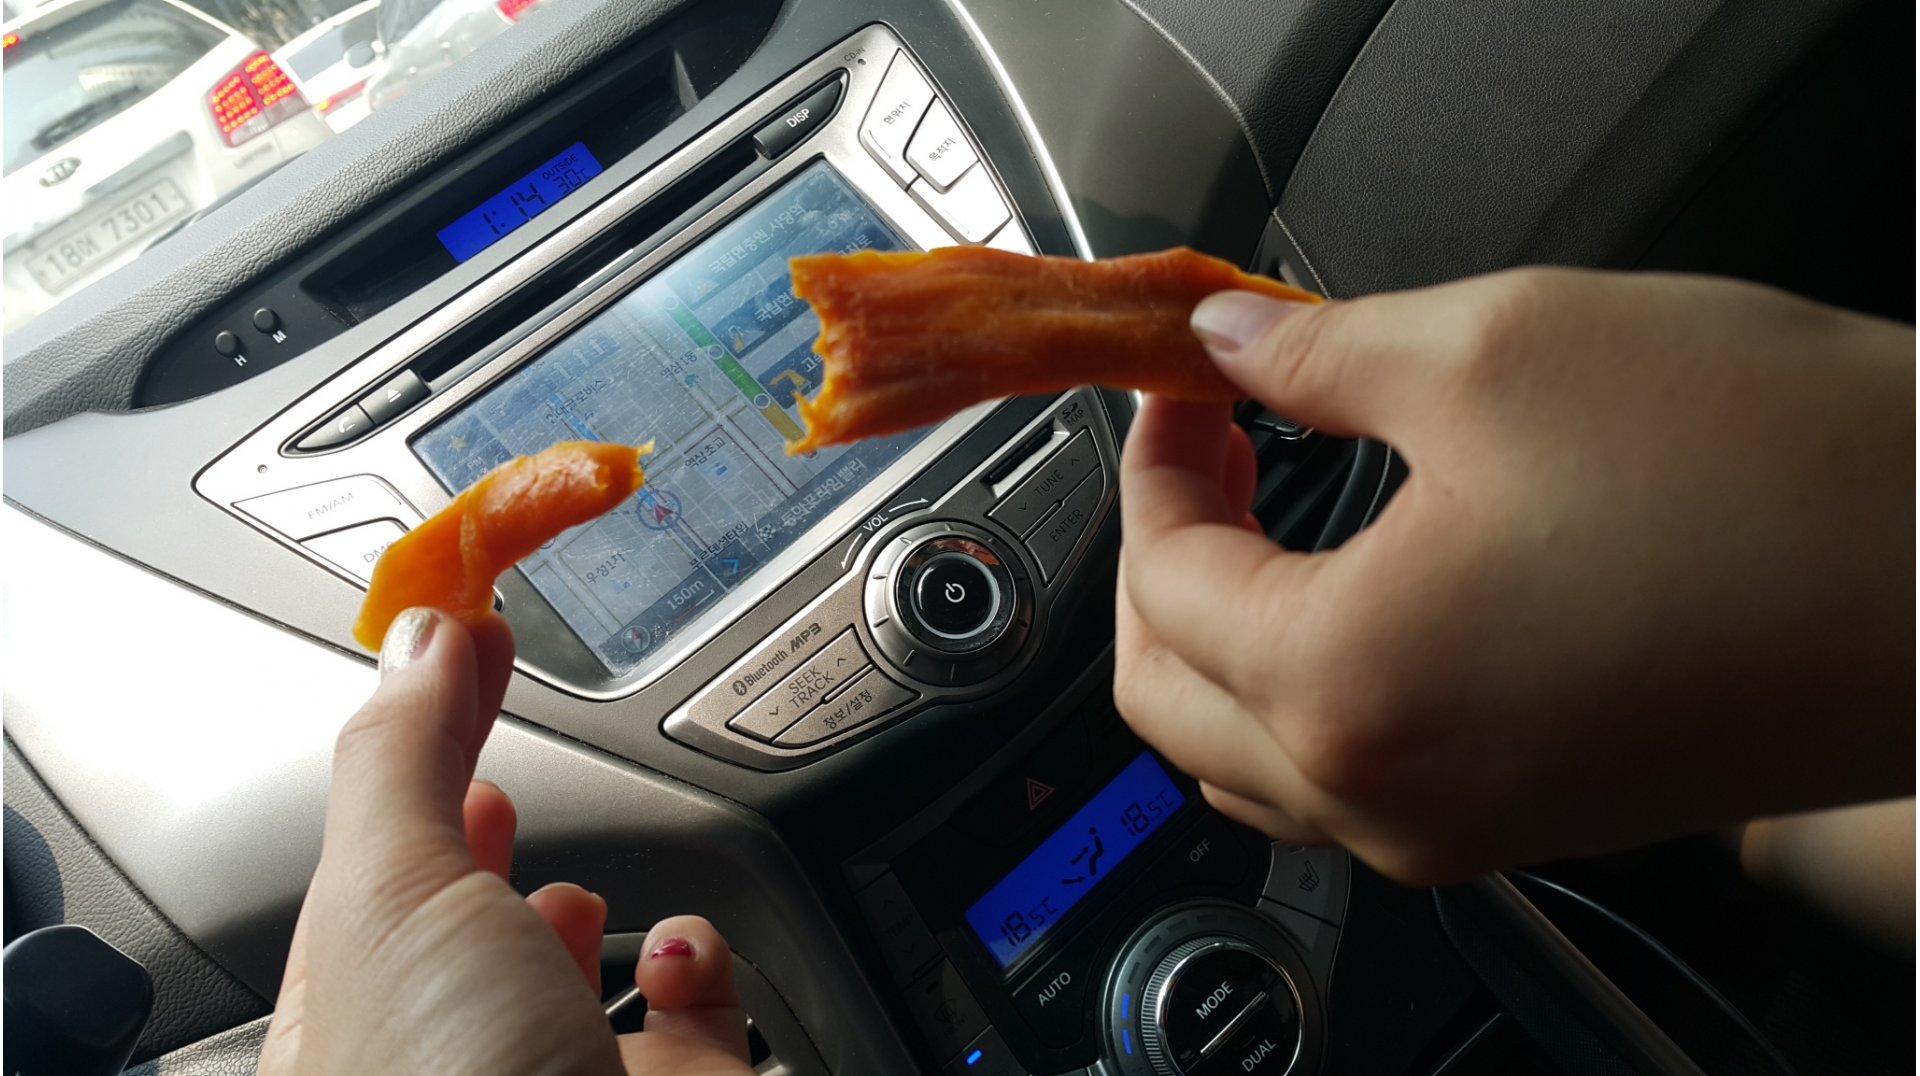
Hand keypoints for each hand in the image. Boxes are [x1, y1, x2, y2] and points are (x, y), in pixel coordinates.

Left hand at [257, 607, 754, 1074]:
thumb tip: (419, 636)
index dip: (413, 742)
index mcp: (346, 1011)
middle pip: (464, 907)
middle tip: (506, 745)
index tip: (464, 644)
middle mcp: (449, 1047)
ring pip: (570, 960)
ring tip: (572, 898)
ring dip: (580, 907)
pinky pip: (689, 993)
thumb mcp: (393, 894)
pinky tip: (671, 958)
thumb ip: (405, 757)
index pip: (368, 852)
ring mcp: (560, 1064)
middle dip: (484, 831)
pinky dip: (692, 958)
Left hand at [1115, 268, 1913, 883]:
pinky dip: (1309, 686)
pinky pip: (1349, 780)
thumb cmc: (1775, 476)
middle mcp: (1388, 794)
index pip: (1159, 582)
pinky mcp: (1526, 825)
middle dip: (1158, 562)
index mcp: (1350, 686)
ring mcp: (1458, 831)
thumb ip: (1315, 352)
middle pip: (1168, 700)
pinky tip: (1354, 585)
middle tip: (1206, 448)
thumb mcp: (1499, 351)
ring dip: (1222, 632)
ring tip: (1265, 510)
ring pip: (1247, 756)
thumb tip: (1229, 342)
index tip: (1185, 390)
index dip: (1150, 466)